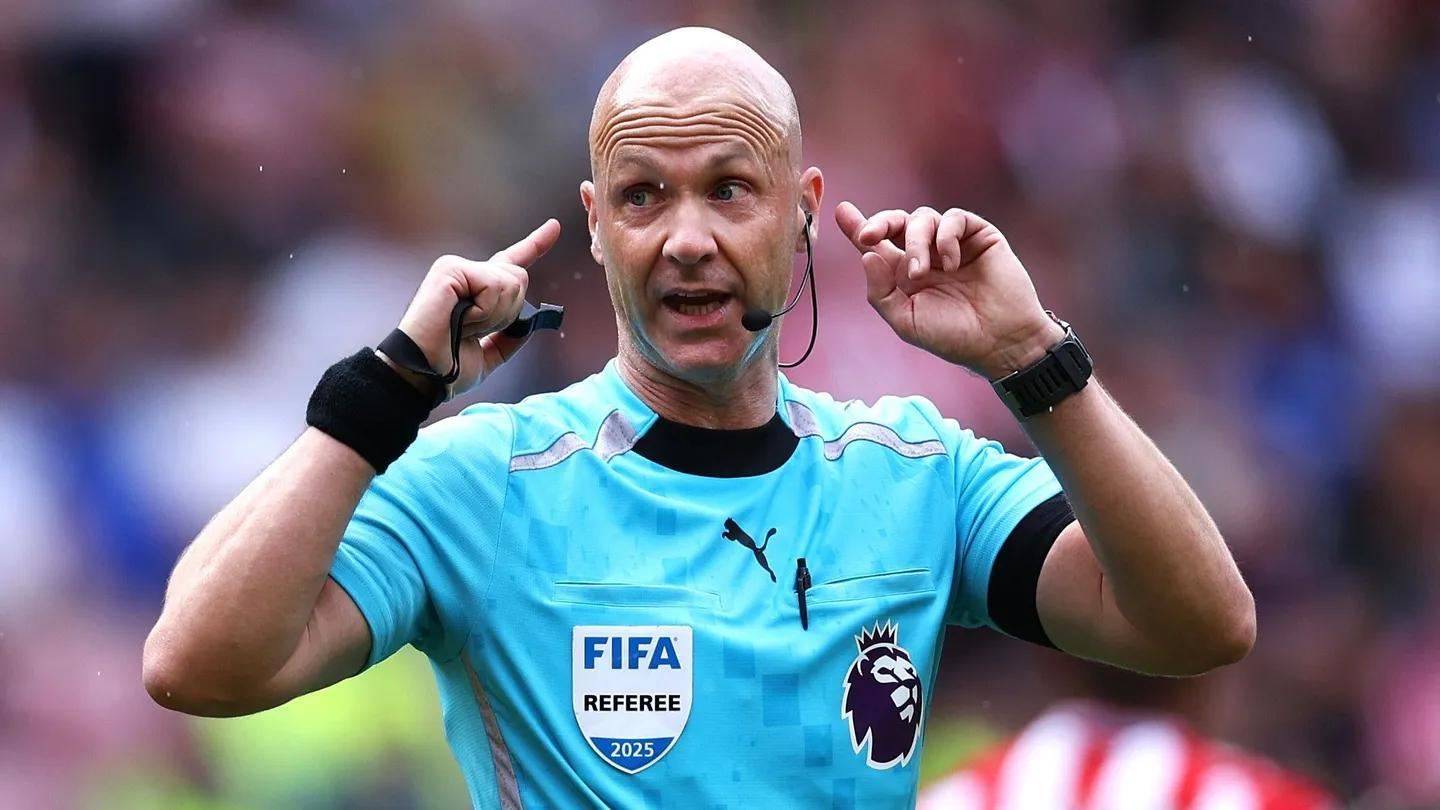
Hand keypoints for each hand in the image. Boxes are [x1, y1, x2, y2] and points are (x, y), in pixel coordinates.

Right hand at [384, 219, 560, 397]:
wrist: (425, 378)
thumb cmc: (448, 369)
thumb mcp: (490, 353)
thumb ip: (511, 337)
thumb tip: (531, 322)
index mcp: (476, 290)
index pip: (512, 262)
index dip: (536, 244)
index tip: (554, 226)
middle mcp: (466, 273)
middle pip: (519, 279)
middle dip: (507, 314)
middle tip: (473, 332)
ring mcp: (455, 268)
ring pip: (510, 283)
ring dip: (494, 317)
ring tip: (463, 327)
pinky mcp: (449, 270)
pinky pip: (492, 286)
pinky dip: (484, 312)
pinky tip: (460, 319)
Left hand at [834, 202, 1063, 379]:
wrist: (1000, 342)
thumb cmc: (953, 336)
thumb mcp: (906, 321)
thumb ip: (880, 291)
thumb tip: (867, 254)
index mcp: (905, 274)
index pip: (878, 244)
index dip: (858, 226)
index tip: (841, 211)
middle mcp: (927, 254)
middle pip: (898, 222)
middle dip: (880, 223)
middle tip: (868, 236)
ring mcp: (953, 244)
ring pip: (923, 218)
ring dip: (916, 242)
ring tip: (922, 272)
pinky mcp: (979, 236)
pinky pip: (955, 218)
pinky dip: (946, 236)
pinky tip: (950, 263)